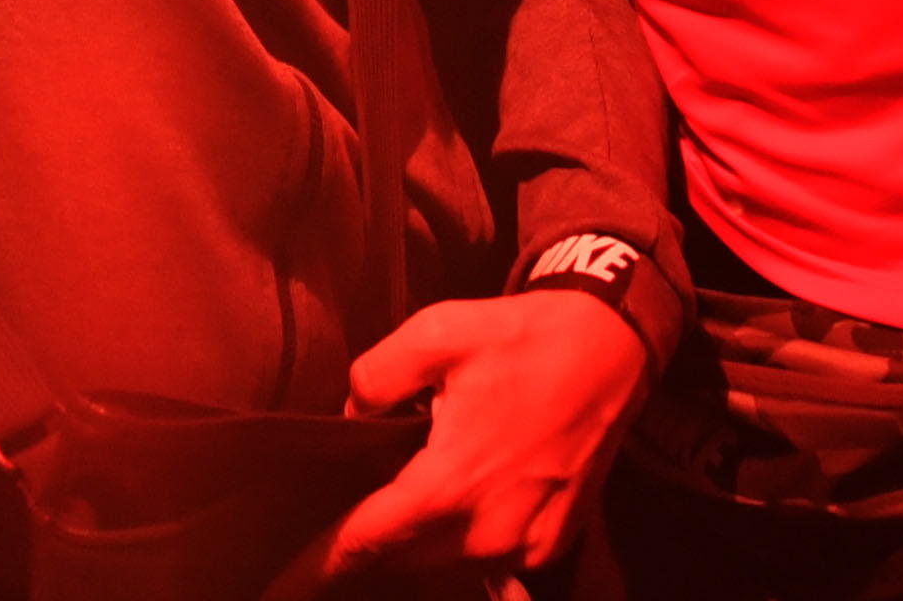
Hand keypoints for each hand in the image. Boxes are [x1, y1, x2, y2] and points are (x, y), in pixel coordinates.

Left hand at [324, 292, 655, 576]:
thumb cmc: (520, 338)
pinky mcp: (554, 542)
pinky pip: (494, 563)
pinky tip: (457, 512)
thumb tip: (349, 415)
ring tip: (397, 512)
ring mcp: (527, 544)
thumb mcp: (434, 332)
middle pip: (405, 560)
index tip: (292, 570)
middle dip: (370, 547)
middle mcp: (488, 531)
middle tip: (343, 521)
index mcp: (451, 484)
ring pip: (448, 566)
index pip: (368, 541)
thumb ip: (374, 379)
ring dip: (419, 548)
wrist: (610, 348)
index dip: (325, 557)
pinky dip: (467, 548)